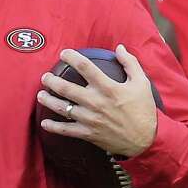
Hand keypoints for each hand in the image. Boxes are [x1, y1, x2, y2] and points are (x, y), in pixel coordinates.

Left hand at [37, 45, 156, 157]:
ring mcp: (90, 119)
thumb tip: (119, 47)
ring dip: (48, 100)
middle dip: (52, 80)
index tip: (63, 53)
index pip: (86, 68)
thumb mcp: (142, 83)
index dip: (72, 58)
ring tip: (40, 94)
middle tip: (45, 76)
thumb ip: (130, 63)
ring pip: (62, 108)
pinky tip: (45, 123)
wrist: (146, 139)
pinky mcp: (88, 133)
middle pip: (67, 88)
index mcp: (108, 88)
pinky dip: (53, 127)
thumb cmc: (143, 109)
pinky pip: (66, 130)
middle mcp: (96, 102)